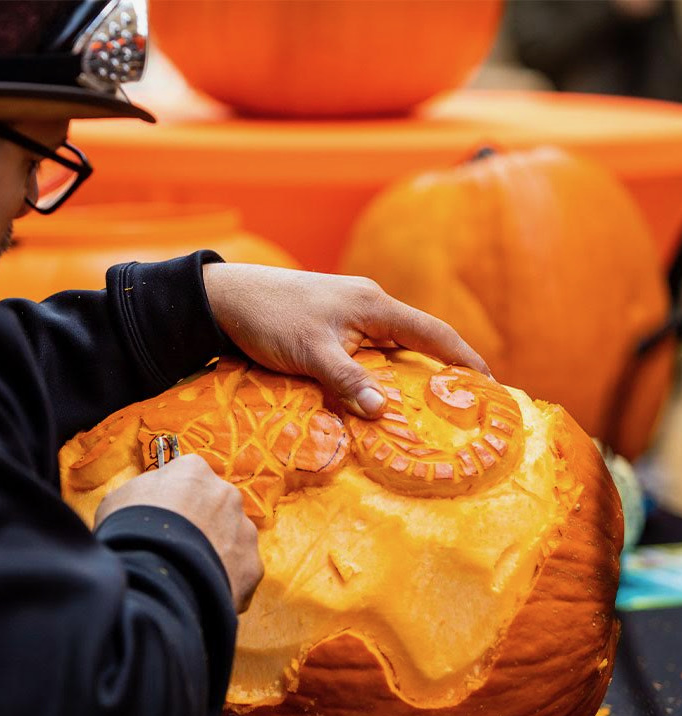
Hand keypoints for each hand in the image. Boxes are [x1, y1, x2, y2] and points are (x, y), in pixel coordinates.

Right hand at [94, 454, 262, 612]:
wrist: (153, 575)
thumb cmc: (130, 531)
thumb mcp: (120, 498)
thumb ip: (144, 492)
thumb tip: (150, 500)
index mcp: (194, 470)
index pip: (189, 478)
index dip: (175, 500)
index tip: (164, 517)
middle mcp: (226, 494)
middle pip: (216, 506)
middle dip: (202, 524)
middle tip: (177, 547)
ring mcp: (244, 530)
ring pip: (232, 538)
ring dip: (216, 551)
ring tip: (189, 572)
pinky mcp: (252, 565)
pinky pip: (239, 570)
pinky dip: (225, 579)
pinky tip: (202, 589)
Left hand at [203, 263, 489, 418]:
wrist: (227, 297)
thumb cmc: (270, 318)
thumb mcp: (310, 352)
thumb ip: (347, 381)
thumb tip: (383, 413)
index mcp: (375, 305)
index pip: (435, 334)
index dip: (466, 359)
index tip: (492, 386)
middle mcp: (369, 306)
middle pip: (417, 342)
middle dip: (441, 373)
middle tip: (461, 411)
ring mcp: (350, 314)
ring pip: (391, 350)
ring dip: (407, 377)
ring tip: (425, 414)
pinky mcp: (332, 325)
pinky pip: (368, 352)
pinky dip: (379, 375)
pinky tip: (377, 398)